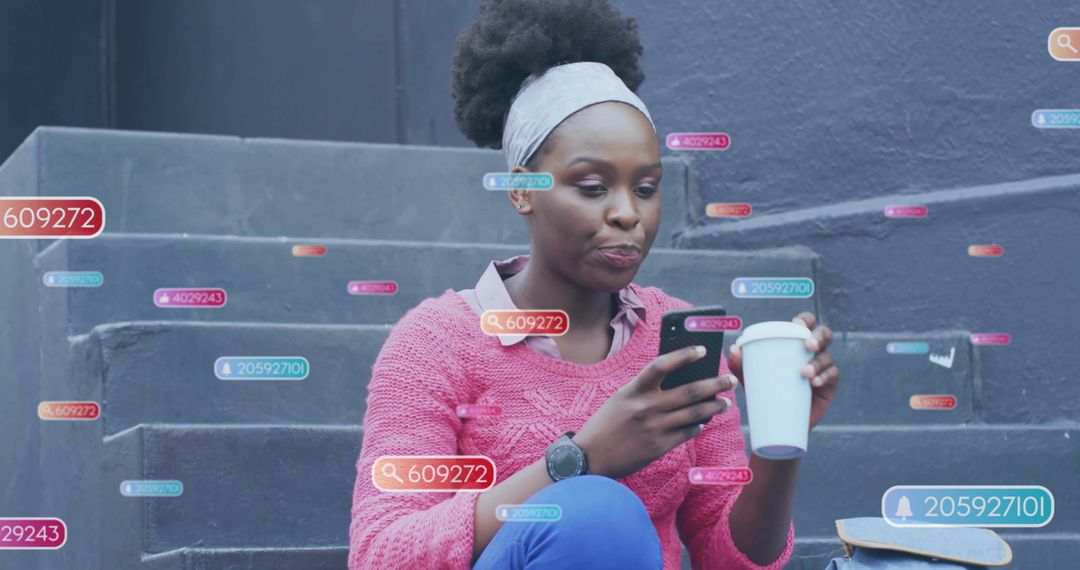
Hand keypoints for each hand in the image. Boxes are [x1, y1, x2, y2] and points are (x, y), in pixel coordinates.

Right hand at [573, 345, 739, 478]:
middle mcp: (646, 407)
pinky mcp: (658, 447)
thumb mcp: (621, 399)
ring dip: (714, 407)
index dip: (684, 355)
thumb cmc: (606, 424)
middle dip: (715, 385)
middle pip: (690, 392)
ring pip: (694, 414)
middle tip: (730, 381)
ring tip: (725, 403)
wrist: (590, 456)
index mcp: (633, 390)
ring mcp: (654, 428)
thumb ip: (645, 390)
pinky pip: (686, 433)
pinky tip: (703, 422)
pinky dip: (697, 426)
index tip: (702, 350)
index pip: (662, 365)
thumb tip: (680, 383)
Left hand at [727, 311, 839, 429]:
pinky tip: (814, 382)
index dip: (806, 319)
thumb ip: (740, 364)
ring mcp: (823, 368)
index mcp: (796, 343)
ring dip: (818, 362)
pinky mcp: (829, 386)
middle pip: (824, 335)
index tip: (797, 323)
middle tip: (808, 345)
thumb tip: (734, 348)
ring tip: (804, 372)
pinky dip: (825, 376)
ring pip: (827, 357)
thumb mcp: (751, 377)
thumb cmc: (765, 391)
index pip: (806, 323)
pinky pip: (833, 375)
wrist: (778, 421)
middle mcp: (813, 352)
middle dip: (818, 337)